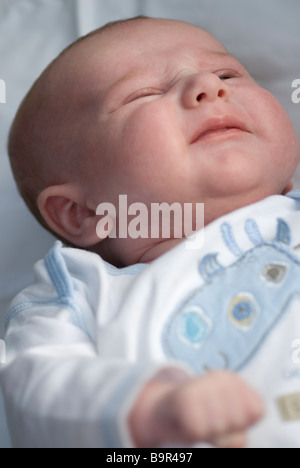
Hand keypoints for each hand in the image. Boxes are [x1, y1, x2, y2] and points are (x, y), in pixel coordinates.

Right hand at [129, 371, 263, 447]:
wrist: (163, 409)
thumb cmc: (201, 416)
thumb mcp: (226, 424)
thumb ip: (238, 434)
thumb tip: (240, 441)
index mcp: (233, 380)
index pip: (257, 410)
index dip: (244, 423)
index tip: (227, 419)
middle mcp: (219, 378)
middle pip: (238, 420)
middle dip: (227, 429)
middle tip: (209, 421)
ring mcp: (202, 385)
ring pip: (219, 427)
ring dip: (209, 432)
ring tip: (198, 421)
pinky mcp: (184, 398)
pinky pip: (199, 430)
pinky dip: (194, 433)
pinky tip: (187, 423)